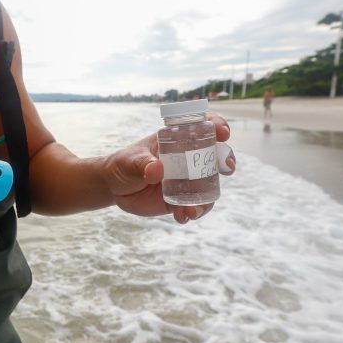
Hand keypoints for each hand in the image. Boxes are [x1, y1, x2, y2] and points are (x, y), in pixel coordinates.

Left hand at [102, 114, 234, 223]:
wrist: (115, 188)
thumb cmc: (124, 164)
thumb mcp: (130, 161)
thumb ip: (142, 164)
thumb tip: (156, 169)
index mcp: (177, 140)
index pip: (202, 127)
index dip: (217, 126)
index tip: (223, 133)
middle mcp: (187, 158)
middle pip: (215, 156)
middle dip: (226, 160)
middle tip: (227, 168)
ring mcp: (187, 180)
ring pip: (209, 186)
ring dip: (207, 198)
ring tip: (193, 210)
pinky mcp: (182, 199)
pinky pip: (195, 206)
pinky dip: (193, 212)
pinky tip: (182, 217)